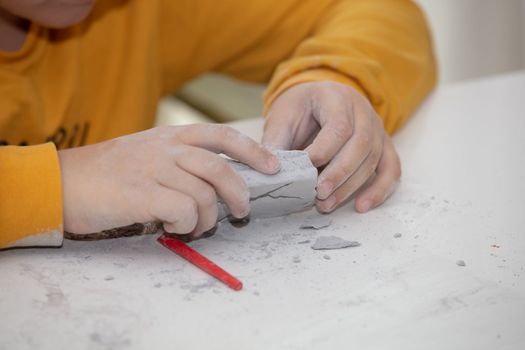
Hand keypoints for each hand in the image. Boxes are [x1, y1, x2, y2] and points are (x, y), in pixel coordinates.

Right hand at [58, 124, 279, 236]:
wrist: (64, 182)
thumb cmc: (109, 172)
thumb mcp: (148, 152)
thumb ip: (180, 160)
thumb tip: (215, 185)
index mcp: (171, 136)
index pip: (222, 135)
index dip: (252, 150)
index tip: (272, 165)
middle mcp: (167, 148)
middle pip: (221, 168)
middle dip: (239, 194)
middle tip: (240, 212)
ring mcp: (155, 169)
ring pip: (205, 195)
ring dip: (207, 218)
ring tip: (192, 227)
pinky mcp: (143, 194)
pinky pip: (184, 211)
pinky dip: (186, 225)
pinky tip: (172, 229)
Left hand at [263, 81, 400, 212]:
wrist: (316, 101)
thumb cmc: (299, 110)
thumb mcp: (282, 118)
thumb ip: (276, 142)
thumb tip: (271, 172)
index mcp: (336, 97)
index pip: (339, 125)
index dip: (324, 150)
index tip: (304, 168)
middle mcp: (363, 111)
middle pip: (361, 143)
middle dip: (339, 173)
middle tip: (318, 193)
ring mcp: (377, 128)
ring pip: (373, 159)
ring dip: (350, 186)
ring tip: (326, 204)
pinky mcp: (383, 146)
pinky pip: (391, 169)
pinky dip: (379, 190)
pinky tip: (361, 206)